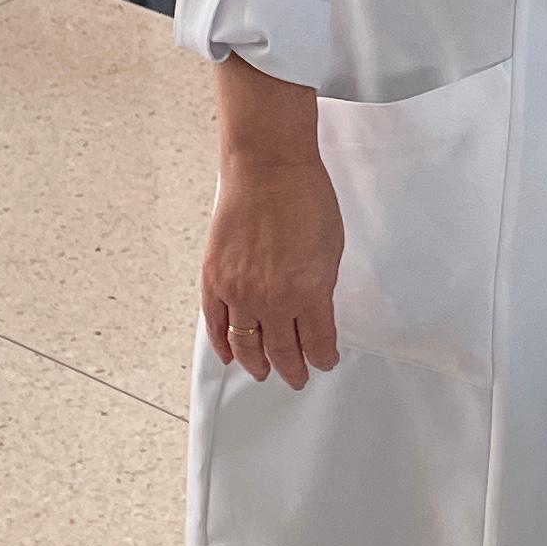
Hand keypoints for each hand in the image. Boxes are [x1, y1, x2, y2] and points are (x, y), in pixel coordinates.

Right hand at [201, 61, 343, 383]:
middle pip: (282, 350)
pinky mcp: (214, 279)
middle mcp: (272, 298)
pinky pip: (216, 324)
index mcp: (309, 291)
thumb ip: (322, 286)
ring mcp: (239, 291)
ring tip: (263, 373)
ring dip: (257, 364)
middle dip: (292, 368)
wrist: (268, 168)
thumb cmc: (305, 198)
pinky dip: (223, 344)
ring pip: (247, 344)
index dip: (322, 357)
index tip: (325, 362)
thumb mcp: (332, 248)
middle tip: (297, 378)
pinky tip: (230, 354)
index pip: (318, 342)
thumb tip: (316, 312)